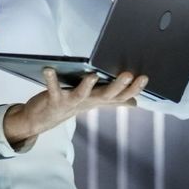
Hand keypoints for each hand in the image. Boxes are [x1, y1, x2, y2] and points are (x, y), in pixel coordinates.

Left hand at [3, 69, 148, 145]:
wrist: (43, 119)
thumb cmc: (71, 104)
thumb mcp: (94, 101)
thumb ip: (114, 100)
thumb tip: (134, 103)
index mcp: (99, 100)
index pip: (121, 96)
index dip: (133, 89)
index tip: (145, 77)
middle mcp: (88, 102)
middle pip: (106, 96)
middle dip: (118, 86)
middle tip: (128, 74)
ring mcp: (71, 102)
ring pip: (81, 95)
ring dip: (87, 86)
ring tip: (93, 75)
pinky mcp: (54, 100)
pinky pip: (53, 89)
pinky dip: (51, 79)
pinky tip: (48, 68)